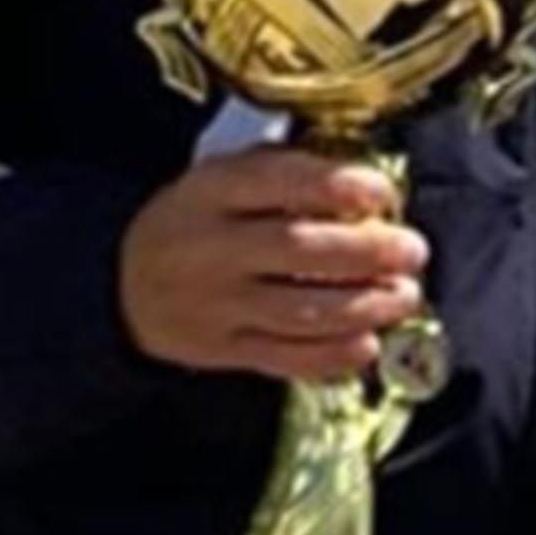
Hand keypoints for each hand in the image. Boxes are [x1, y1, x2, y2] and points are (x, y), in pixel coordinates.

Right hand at [117, 145, 427, 384]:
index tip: (380, 192)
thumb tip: (367, 189)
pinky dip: (332, 355)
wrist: (122, 286)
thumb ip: (285, 176)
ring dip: (362, 306)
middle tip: (412, 250)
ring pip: (297, 310)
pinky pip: (284, 358)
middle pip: (295, 249)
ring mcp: (215, 305)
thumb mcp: (221, 179)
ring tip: (404, 296)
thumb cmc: (197, 221)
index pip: (275, 182)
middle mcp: (210, 248)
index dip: (333, 186)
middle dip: (365, 251)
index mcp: (211, 192)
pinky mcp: (221, 350)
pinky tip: (368, 344)